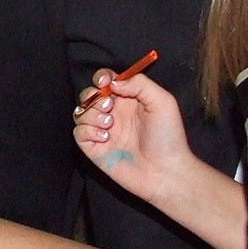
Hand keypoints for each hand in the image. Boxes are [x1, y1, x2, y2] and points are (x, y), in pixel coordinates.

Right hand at [72, 70, 191, 206]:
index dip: (101, 77)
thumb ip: (139, 83)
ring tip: (110, 124)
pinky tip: (105, 138)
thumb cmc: (168, 137)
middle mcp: (113, 113)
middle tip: (110, 106)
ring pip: (80, 112)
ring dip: (91, 114)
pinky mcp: (95, 148)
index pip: (105, 80)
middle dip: (93, 96)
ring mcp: (103, 131)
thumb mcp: (162, 101)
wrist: (165, 171)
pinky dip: (87, 131)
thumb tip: (112, 83)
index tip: (105, 82)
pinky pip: (78, 133)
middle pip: (88, 94)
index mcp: (128, 99)